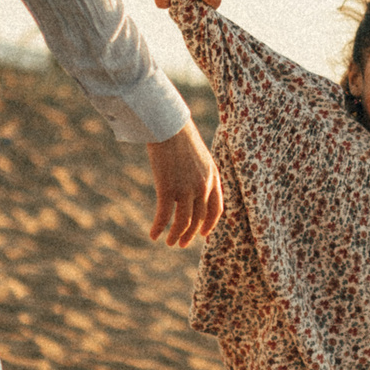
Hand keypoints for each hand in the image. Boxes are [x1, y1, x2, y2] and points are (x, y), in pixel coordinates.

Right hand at [146, 124, 222, 246]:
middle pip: (199, 219)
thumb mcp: (199, 155)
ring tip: (169, 243)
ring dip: (176, 235)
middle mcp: (203, 187)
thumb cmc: (180, 136)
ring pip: (183, 222)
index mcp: (213, 178)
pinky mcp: (168, 190)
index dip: (210, 224)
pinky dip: (158, 228)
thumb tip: (193, 183)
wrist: (169, 126)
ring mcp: (186, 189)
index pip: (216, 209)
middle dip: (190, 234)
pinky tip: (152, 235)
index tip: (203, 233)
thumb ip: (200, 172)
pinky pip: (164, 216)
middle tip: (182, 243)